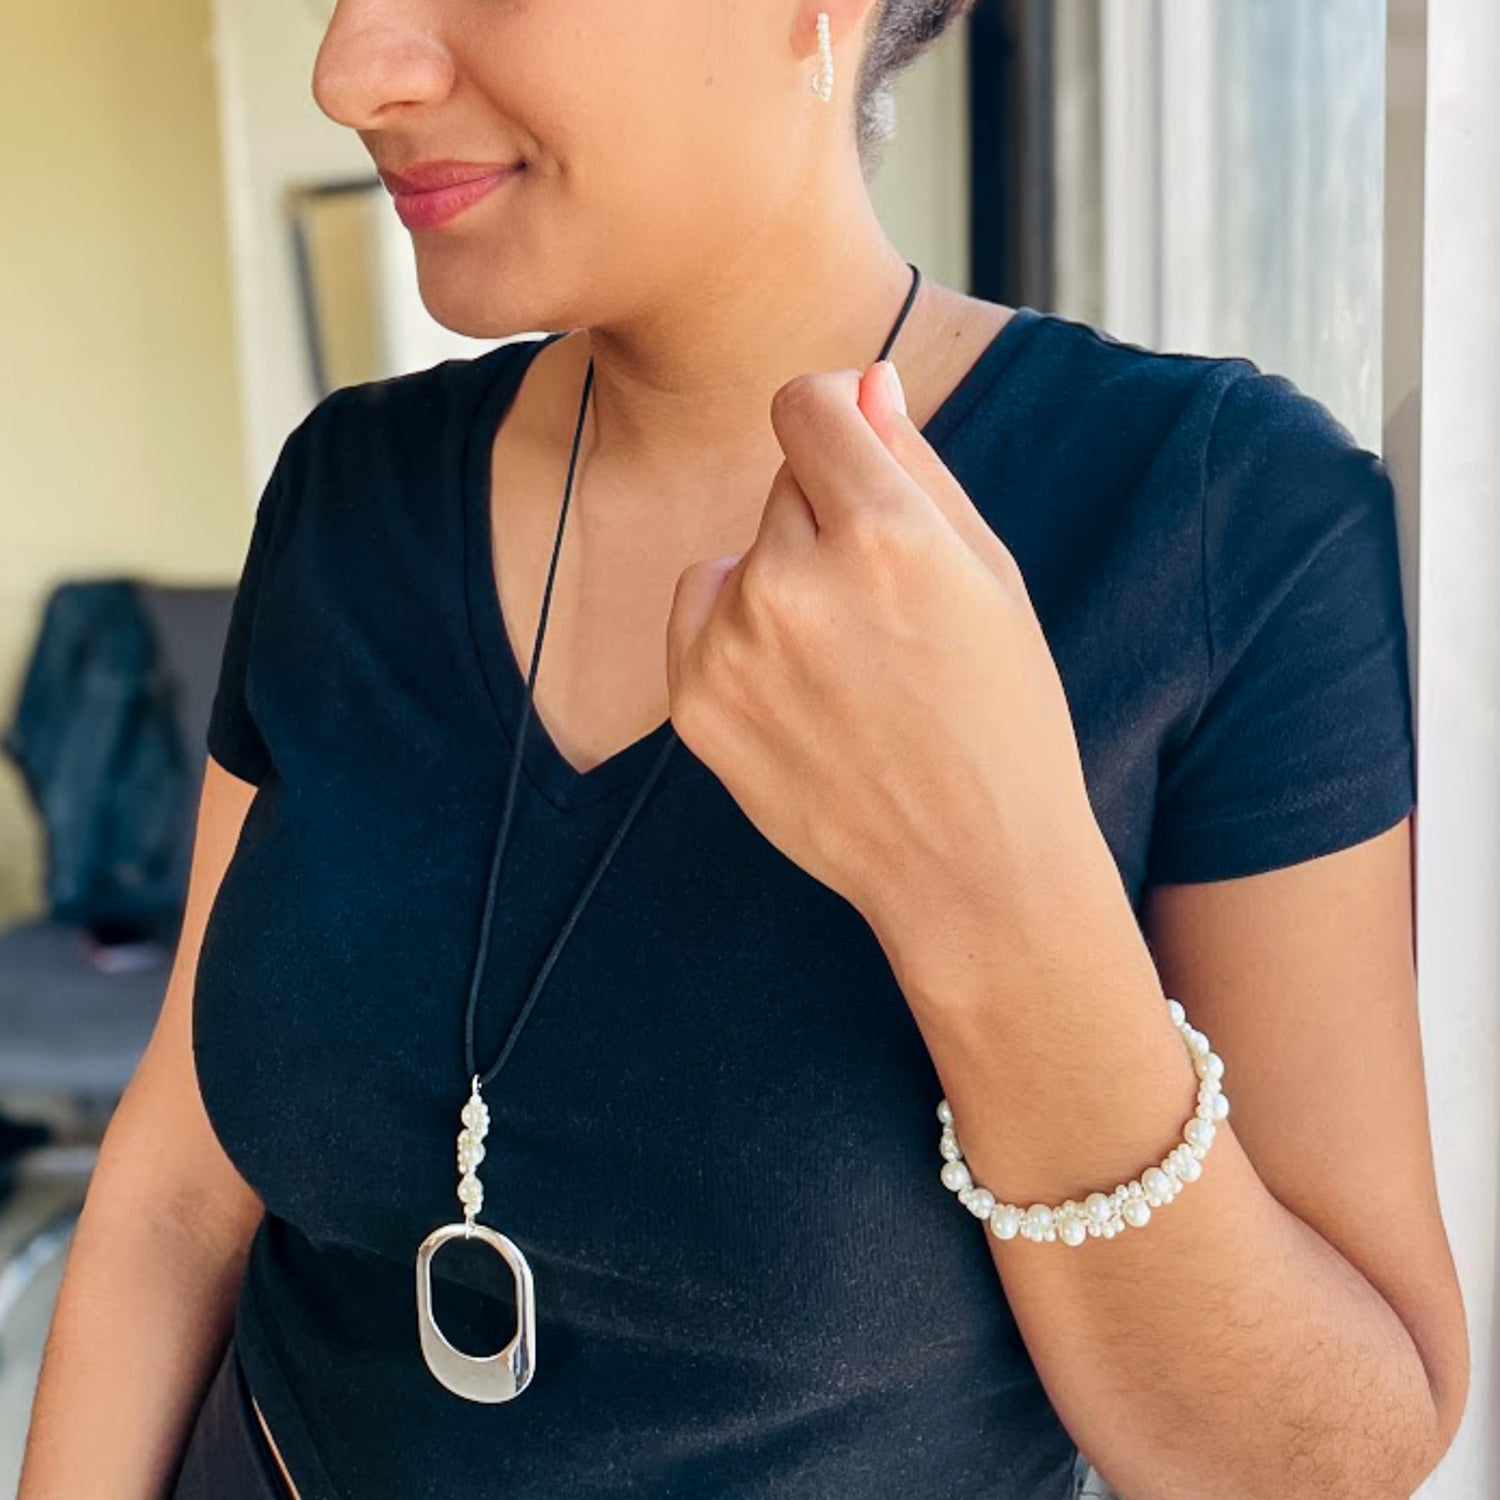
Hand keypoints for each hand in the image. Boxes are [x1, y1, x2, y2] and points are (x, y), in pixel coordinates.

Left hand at [665, 360, 1103, 953]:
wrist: (971, 865)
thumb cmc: (1002, 716)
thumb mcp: (990, 575)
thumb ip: (915, 465)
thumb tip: (864, 381)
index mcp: (887, 536)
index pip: (808, 405)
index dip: (835, 416)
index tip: (852, 445)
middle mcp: (795, 581)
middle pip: (783, 484)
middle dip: (828, 520)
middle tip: (887, 609)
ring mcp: (733, 647)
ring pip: (742, 554)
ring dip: (783, 581)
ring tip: (847, 667)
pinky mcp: (694, 702)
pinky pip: (701, 612)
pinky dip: (738, 634)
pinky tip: (800, 693)